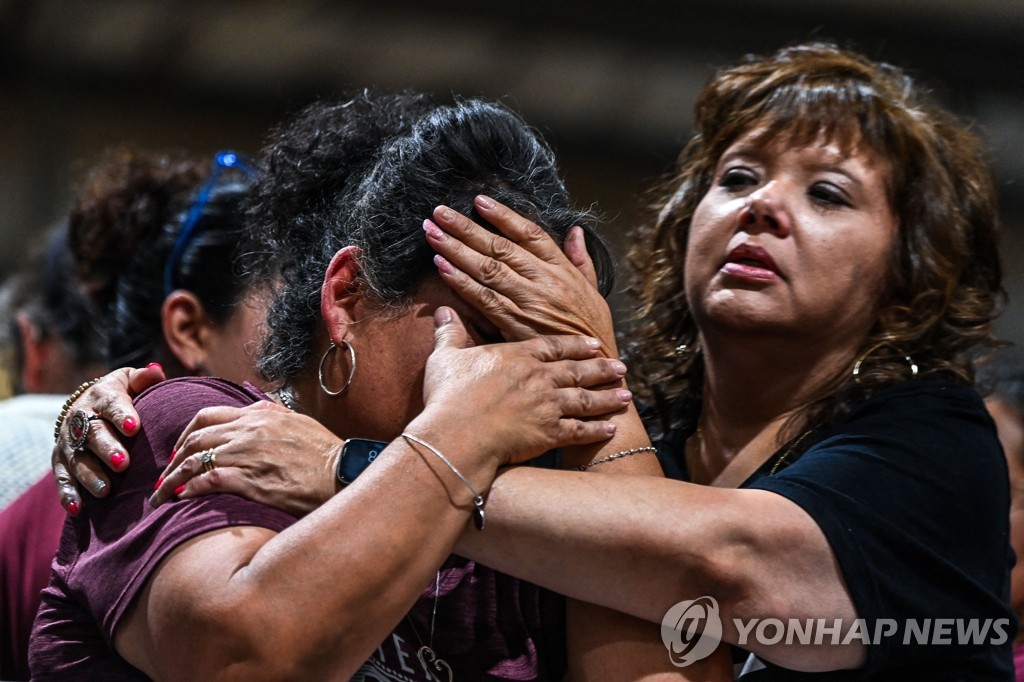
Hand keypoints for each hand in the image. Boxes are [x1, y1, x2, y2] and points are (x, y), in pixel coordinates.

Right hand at [53, 364, 164, 514]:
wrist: (88, 408)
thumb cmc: (121, 395)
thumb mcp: (130, 382)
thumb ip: (144, 379)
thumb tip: (157, 371)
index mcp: (101, 397)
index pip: (112, 404)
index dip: (122, 415)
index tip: (135, 427)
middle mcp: (80, 419)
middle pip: (92, 434)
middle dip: (107, 449)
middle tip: (123, 463)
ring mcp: (68, 442)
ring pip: (77, 459)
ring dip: (90, 475)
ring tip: (106, 490)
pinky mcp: (60, 462)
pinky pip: (62, 479)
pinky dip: (68, 494)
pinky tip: (78, 508)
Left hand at [150, 401, 343, 514]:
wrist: (344, 472)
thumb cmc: (325, 453)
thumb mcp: (297, 422)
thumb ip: (271, 416)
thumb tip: (254, 413)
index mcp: (259, 414)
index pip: (207, 416)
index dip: (185, 434)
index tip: (180, 451)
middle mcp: (249, 430)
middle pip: (194, 438)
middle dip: (173, 458)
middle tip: (164, 476)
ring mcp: (248, 454)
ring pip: (195, 460)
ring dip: (172, 479)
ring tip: (162, 495)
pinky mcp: (250, 480)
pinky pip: (208, 481)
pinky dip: (189, 489)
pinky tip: (182, 499)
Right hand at [411, 307, 630, 469]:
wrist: (458, 434)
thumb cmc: (449, 397)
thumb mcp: (446, 358)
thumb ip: (450, 334)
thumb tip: (444, 312)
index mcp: (518, 357)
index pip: (553, 346)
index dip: (575, 345)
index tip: (592, 343)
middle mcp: (539, 378)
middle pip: (577, 370)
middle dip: (600, 368)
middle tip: (620, 367)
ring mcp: (548, 406)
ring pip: (585, 399)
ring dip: (607, 397)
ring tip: (626, 396)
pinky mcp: (549, 434)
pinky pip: (580, 431)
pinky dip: (597, 430)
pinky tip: (610, 428)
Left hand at [424, 196, 618, 355]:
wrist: (594, 369)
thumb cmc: (592, 330)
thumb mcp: (594, 290)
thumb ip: (581, 260)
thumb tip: (575, 232)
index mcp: (561, 269)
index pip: (529, 233)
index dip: (502, 216)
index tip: (479, 202)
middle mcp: (543, 281)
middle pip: (499, 246)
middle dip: (466, 228)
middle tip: (440, 213)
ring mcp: (528, 302)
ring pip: (487, 269)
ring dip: (456, 250)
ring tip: (432, 234)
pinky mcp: (515, 325)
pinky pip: (483, 299)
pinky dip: (461, 282)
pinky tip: (442, 268)